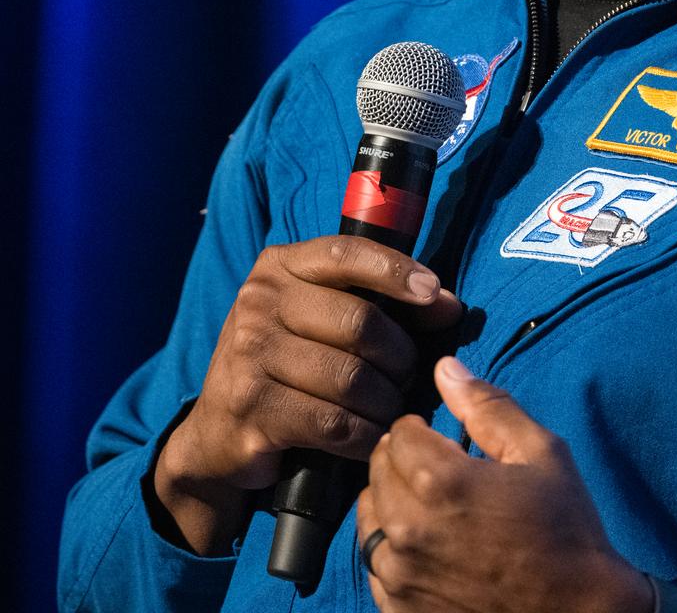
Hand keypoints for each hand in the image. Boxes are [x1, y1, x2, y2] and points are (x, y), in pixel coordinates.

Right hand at [154, 236, 461, 553]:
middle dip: (400, 354)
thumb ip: (380, 301)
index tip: (433, 293)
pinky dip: (365, 433)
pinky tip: (372, 435)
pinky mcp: (252, 410)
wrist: (216, 433)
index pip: (346, 254)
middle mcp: (259, 304)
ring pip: (352, 378)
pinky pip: (333, 423)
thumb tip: (447, 304)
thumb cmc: (288, 361)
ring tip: (391, 407)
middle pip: (359, 322)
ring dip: (386, 400)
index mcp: (279, 267)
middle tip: (408, 375)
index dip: (396, 271)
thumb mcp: (322, 316)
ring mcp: (250, 357)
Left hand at [357, 357, 652, 612]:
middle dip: (403, 458)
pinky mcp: (401, 611)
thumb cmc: (565, 529)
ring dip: (391, 500)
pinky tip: (425, 543)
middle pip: (378, 470)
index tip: (443, 435)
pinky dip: (391, 546)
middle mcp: (409, 529)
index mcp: (442, 482)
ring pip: (368, 517)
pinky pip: (374, 565)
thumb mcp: (540, 452)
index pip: (398, 433)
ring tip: (429, 502)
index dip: (421, 426)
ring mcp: (401, 577)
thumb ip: (488, 406)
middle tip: (438, 464)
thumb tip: (445, 368)